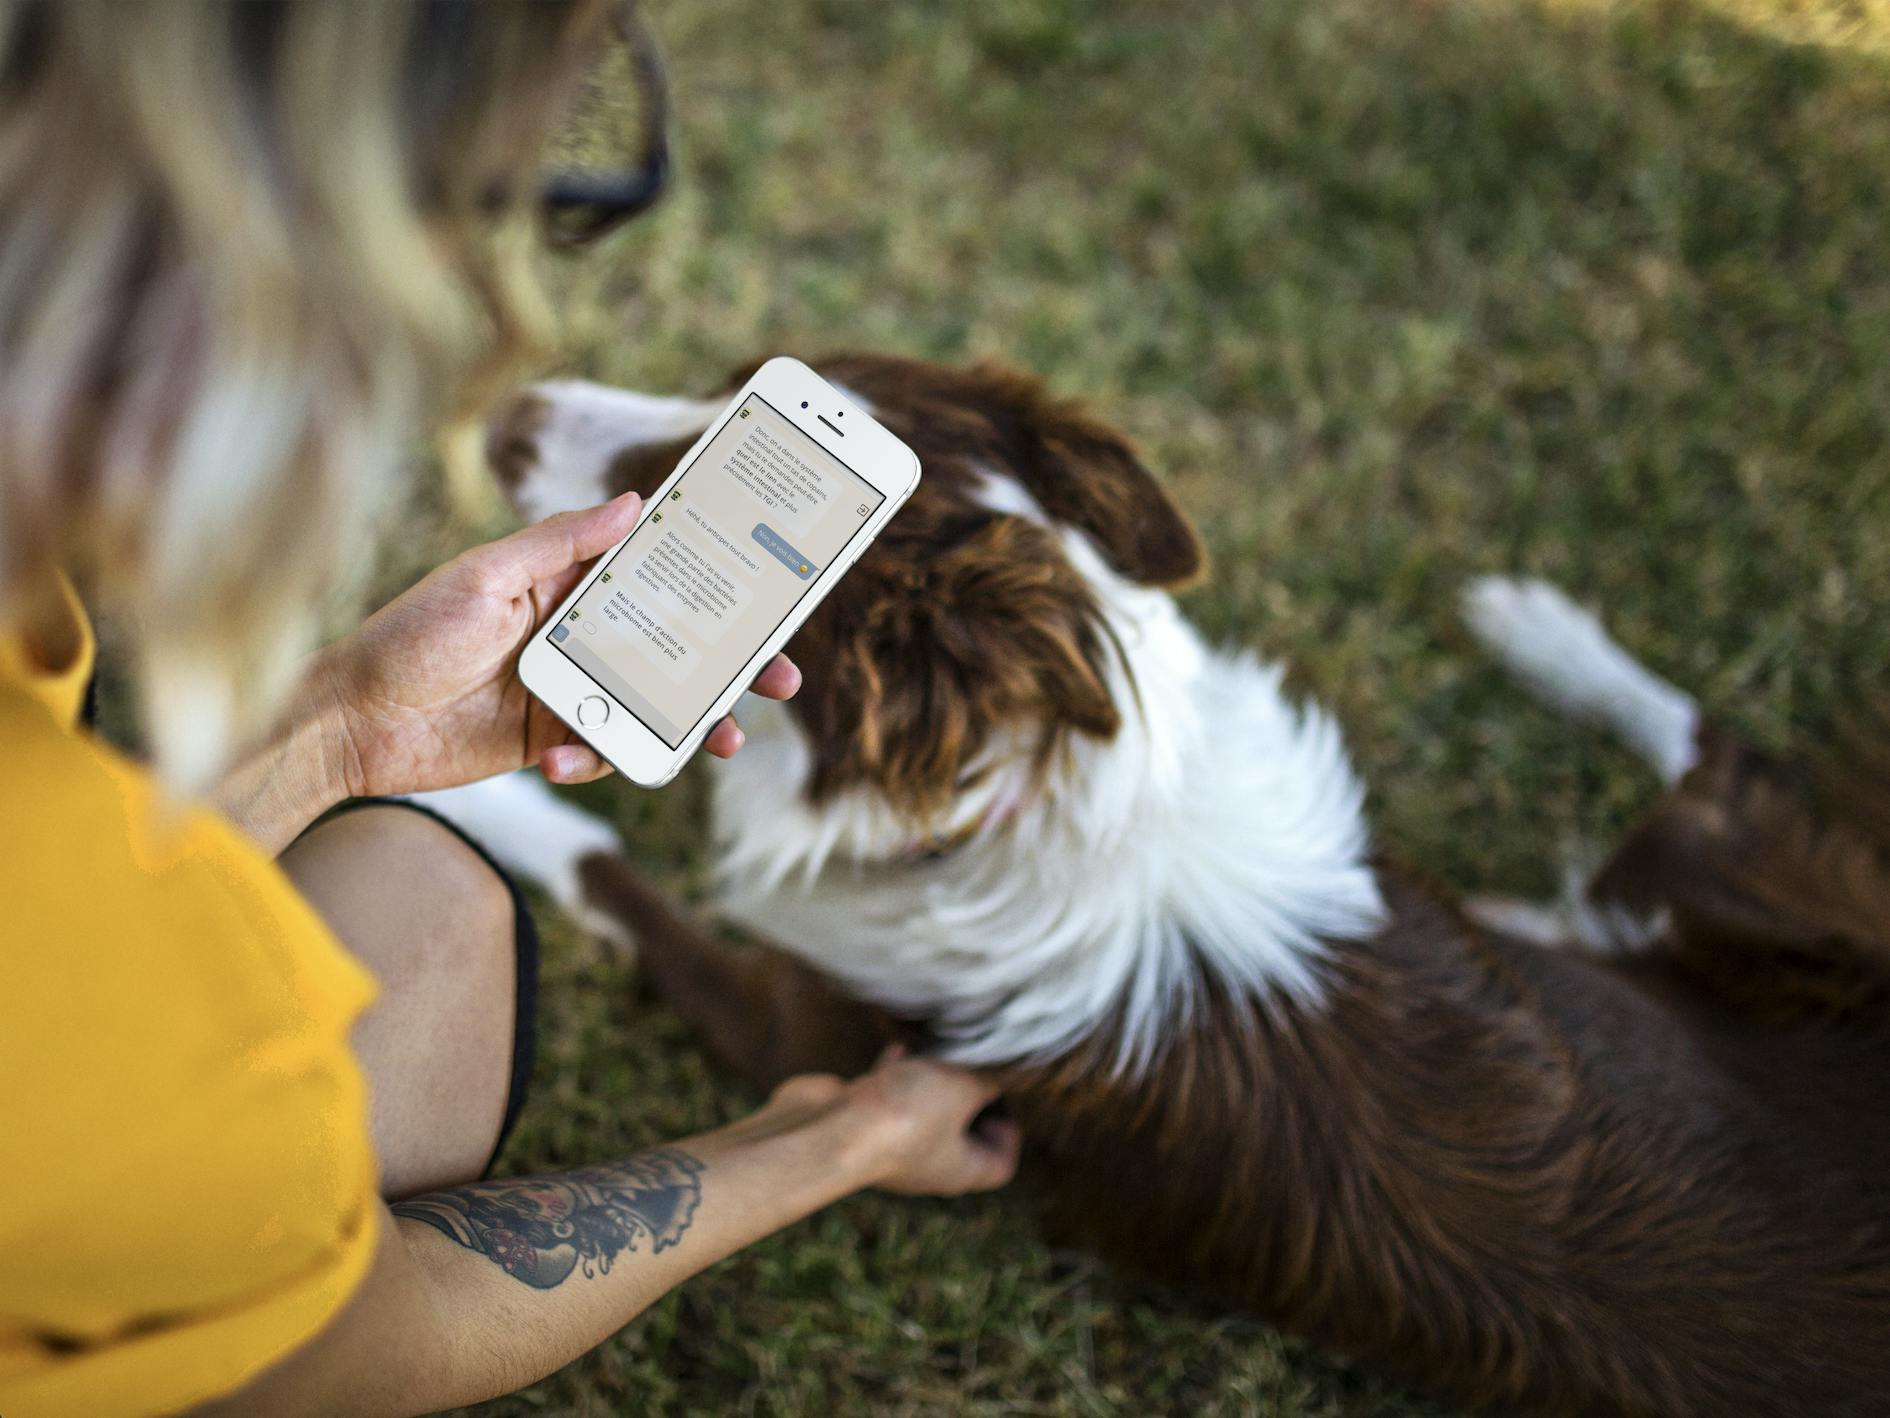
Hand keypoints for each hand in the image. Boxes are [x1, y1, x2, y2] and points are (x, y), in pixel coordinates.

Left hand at [321, 493, 801, 795]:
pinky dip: (593, 761)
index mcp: (566, 583)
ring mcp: (569, 690)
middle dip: (731, 664)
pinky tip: (558, 762)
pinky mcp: (552, 741)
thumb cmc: (409, 634)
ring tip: (724, 738)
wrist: (352, 722)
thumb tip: (634, 504)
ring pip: (652, 705)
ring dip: (691, 723)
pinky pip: (600, 752)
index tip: (766, 588)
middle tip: (781, 678)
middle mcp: (576, 634)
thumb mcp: (485, 577)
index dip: (712, 582)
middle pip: (673, 647)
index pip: (654, 577)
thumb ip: (562, 544)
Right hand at [747, 1047, 1022, 1196]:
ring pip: (925, 1110)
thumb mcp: (962, 1087)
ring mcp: (892, 1141)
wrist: (825, 1129)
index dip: (1011, 1129)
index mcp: (962, 1168)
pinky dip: (898, 1071)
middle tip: (975, 1060)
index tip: (1004, 1089)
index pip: (1002, 1163)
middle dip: (970, 1094)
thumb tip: (1003, 1066)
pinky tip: (901, 1048)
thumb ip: (987, 1077)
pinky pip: (890, 1094)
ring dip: (933, 1079)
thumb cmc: (903, 1116)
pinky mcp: (863, 1120)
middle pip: (962, 1133)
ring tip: (941, 1048)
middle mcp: (929, 1162)